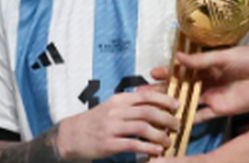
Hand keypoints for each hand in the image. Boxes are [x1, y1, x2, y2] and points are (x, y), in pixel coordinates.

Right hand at [55, 90, 179, 158]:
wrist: (71, 135)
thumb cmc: (95, 121)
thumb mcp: (111, 107)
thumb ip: (131, 104)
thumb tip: (156, 100)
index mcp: (118, 100)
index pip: (145, 96)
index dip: (164, 99)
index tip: (177, 105)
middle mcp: (115, 111)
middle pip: (147, 112)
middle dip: (167, 118)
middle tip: (177, 125)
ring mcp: (111, 127)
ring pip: (143, 127)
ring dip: (160, 135)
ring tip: (168, 141)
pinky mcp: (109, 143)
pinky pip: (133, 144)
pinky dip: (148, 148)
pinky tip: (157, 152)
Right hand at [151, 47, 248, 121]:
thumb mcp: (224, 56)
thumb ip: (201, 60)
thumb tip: (177, 58)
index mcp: (204, 66)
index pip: (180, 70)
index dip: (166, 72)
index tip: (152, 73)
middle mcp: (204, 82)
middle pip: (179, 87)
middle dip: (162, 89)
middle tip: (144, 93)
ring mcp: (210, 96)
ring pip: (186, 101)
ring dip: (171, 104)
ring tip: (154, 108)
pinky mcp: (219, 109)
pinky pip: (202, 115)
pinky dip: (189, 119)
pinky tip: (175, 122)